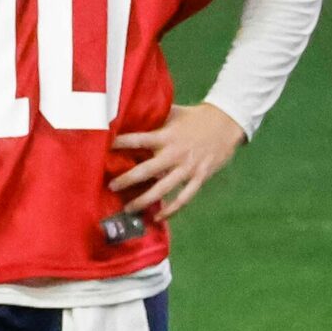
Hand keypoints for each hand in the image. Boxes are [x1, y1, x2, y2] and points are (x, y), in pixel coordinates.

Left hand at [113, 102, 245, 219]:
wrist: (228, 121)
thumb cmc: (195, 117)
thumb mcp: (173, 113)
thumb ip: (154, 117)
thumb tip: (129, 114)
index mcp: (166, 136)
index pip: (138, 140)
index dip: (120, 144)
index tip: (103, 149)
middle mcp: (175, 154)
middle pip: (146, 170)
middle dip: (126, 180)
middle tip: (111, 187)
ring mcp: (188, 168)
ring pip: (163, 189)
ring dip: (144, 200)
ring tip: (128, 208)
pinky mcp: (200, 177)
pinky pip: (184, 197)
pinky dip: (172, 209)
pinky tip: (158, 217)